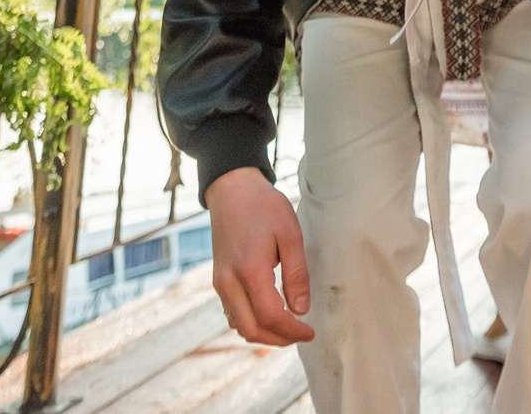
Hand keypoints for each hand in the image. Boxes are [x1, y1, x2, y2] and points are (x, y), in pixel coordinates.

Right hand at [206, 167, 313, 345]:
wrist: (232, 191)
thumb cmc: (264, 207)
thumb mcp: (290, 234)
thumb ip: (297, 274)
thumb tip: (301, 309)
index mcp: (249, 271)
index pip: (270, 316)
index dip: (292, 331)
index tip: (311, 332)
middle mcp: (229, 283)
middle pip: (251, 329)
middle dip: (279, 339)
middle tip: (302, 334)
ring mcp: (220, 283)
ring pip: (239, 325)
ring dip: (264, 334)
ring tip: (289, 327)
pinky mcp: (219, 280)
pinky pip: (232, 313)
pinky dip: (251, 323)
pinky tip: (270, 315)